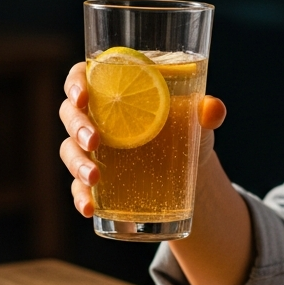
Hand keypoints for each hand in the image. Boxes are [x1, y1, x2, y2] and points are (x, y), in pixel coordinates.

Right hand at [58, 61, 227, 217]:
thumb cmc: (186, 129)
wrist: (190, 169)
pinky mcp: (96, 179)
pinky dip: (80, 196)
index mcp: (115, 89)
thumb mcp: (198, 119)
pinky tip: (88, 208)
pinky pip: (78, 186)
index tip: (82, 97)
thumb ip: (207, 111)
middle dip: (77, 127)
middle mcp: (97, 116)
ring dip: (76, 164)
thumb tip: (214, 109)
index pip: (83, 76)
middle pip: (70, 114)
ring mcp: (92, 149)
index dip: (75, 83)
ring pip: (69, 150)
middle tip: (93, 141)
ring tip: (93, 179)